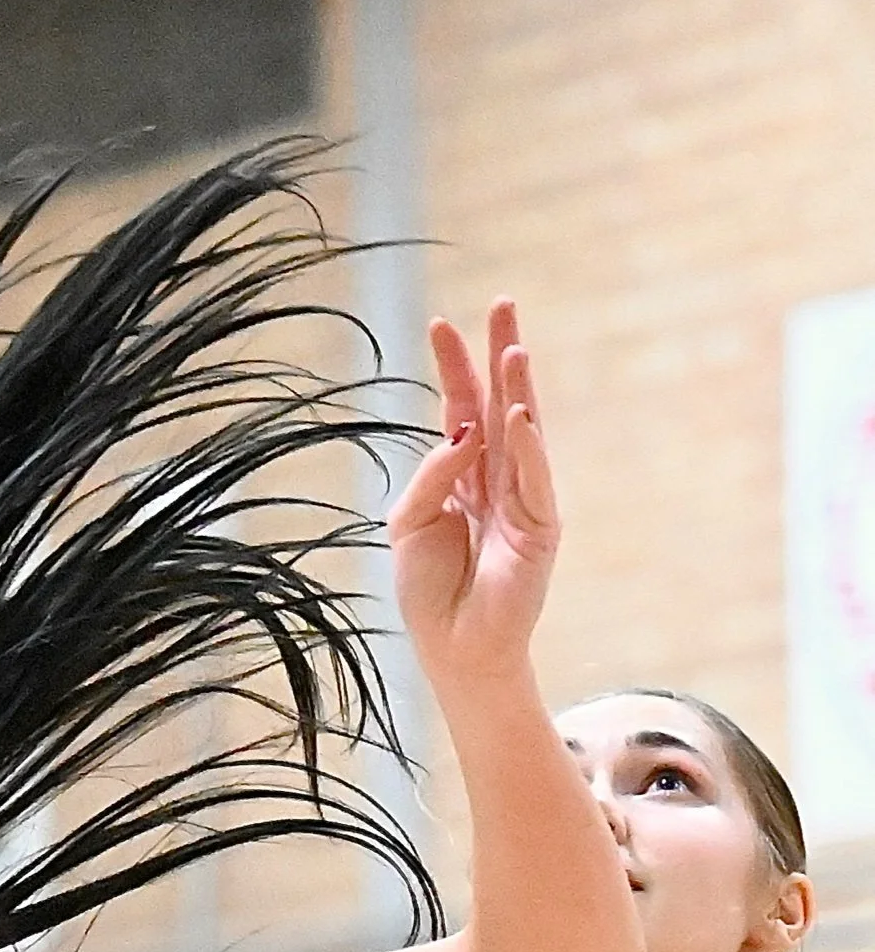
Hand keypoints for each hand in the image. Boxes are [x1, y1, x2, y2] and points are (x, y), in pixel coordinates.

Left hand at [389, 302, 556, 691]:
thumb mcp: (409, 524)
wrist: (453, 647)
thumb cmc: (429, 591)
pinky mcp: (541, 527)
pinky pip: (533, 480)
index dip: (453, 369)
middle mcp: (496, 480)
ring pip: (523, 433)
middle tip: (502, 304)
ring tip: (512, 347)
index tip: (439, 324)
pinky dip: (528, 448)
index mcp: (463, 478)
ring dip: (518, 389)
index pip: (460, 411)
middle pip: (499, 406)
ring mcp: (523, 500)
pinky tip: (522, 415)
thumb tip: (461, 435)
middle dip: (499, 355)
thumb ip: (431, 475)